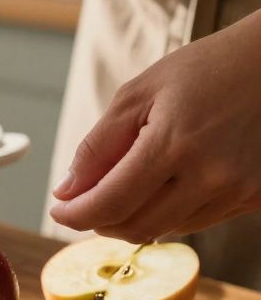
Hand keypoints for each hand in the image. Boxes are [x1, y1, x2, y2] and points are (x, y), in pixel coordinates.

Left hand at [50, 14, 260, 240]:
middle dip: (99, 221)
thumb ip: (97, 146)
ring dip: (134, 217)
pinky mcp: (256, 197)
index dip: (74, 215)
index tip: (58, 210)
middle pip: (135, 227)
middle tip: (85, 202)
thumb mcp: (138, 94)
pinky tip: (167, 183)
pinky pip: (198, 222)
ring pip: (166, 229)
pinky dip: (170, 212)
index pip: (109, 204)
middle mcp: (211, 176)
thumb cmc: (205, 69)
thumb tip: (66, 191)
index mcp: (174, 144)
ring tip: (126, 185)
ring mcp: (238, 191)